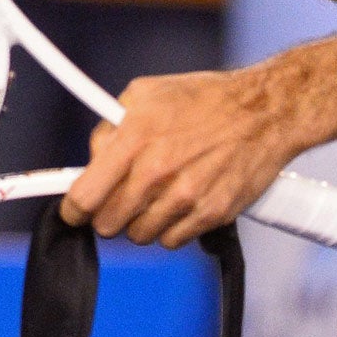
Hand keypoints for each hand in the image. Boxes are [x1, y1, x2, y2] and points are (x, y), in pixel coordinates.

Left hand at [61, 62, 307, 248]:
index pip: (85, 196)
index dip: (73, 209)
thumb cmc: (203, 99)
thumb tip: (91, 161)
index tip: (74, 211)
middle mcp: (157, 172)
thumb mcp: (144, 94)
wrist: (262, 112)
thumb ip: (110, 128)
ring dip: (141, 221)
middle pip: (109, 224)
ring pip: (139, 236)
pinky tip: (180, 202)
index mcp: (135, 139)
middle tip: (119, 198)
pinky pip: (172, 241)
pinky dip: (171, 228)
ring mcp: (185, 197)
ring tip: (157, 194)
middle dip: (107, 213)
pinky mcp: (211, 215)